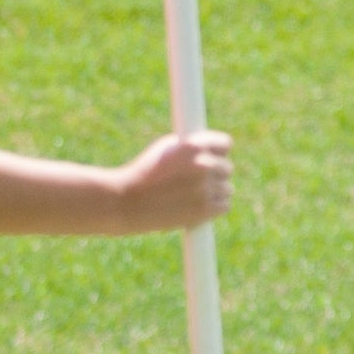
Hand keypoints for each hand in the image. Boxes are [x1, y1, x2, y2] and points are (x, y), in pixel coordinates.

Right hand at [119, 127, 233, 231]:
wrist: (126, 202)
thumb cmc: (143, 173)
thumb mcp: (165, 149)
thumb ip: (191, 148)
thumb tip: (212, 150)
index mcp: (193, 146)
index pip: (225, 144)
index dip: (217, 152)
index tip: (211, 158)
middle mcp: (203, 164)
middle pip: (227, 168)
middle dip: (214, 174)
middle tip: (195, 181)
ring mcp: (205, 188)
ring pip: (227, 189)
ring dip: (215, 192)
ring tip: (192, 196)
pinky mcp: (205, 210)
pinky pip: (224, 206)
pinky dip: (214, 208)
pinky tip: (197, 207)